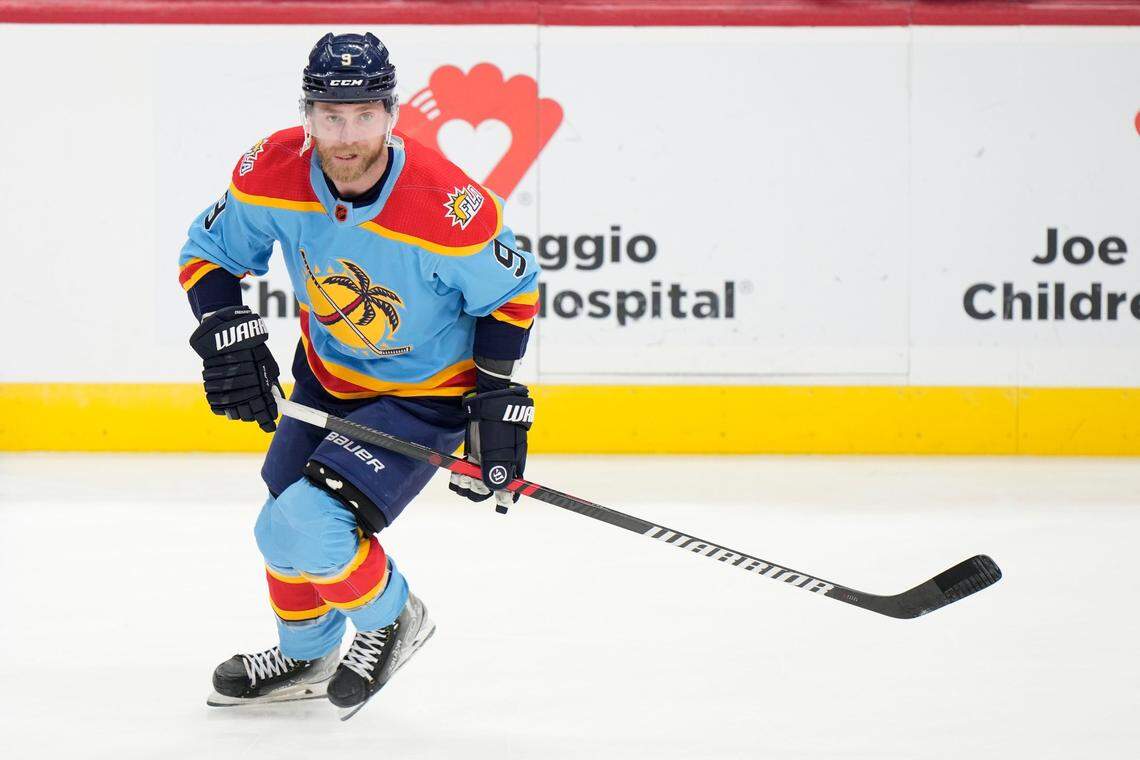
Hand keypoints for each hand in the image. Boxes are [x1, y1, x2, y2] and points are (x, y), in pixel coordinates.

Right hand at [189, 305, 280, 431]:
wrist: (226, 332)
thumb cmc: (250, 348)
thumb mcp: (267, 363)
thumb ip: (271, 383)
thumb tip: (276, 401)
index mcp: (260, 384)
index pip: (264, 410)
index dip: (267, 421)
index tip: (269, 426)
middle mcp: (243, 389)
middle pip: (248, 414)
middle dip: (253, 416)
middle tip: (255, 415)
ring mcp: (227, 389)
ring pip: (232, 412)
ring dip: (238, 413)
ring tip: (241, 410)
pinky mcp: (211, 385)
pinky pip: (217, 406)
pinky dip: (223, 408)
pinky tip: (228, 407)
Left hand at [449, 384, 532, 513]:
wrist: (490, 400)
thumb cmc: (498, 423)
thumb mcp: (499, 446)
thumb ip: (498, 468)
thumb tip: (499, 491)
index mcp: (513, 464)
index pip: (512, 488)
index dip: (506, 498)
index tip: (500, 504)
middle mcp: (500, 464)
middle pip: (490, 488)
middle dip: (480, 489)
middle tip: (472, 481)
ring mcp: (487, 458)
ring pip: (476, 480)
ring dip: (467, 483)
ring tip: (460, 478)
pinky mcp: (476, 451)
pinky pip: (467, 470)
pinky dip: (461, 475)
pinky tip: (455, 475)